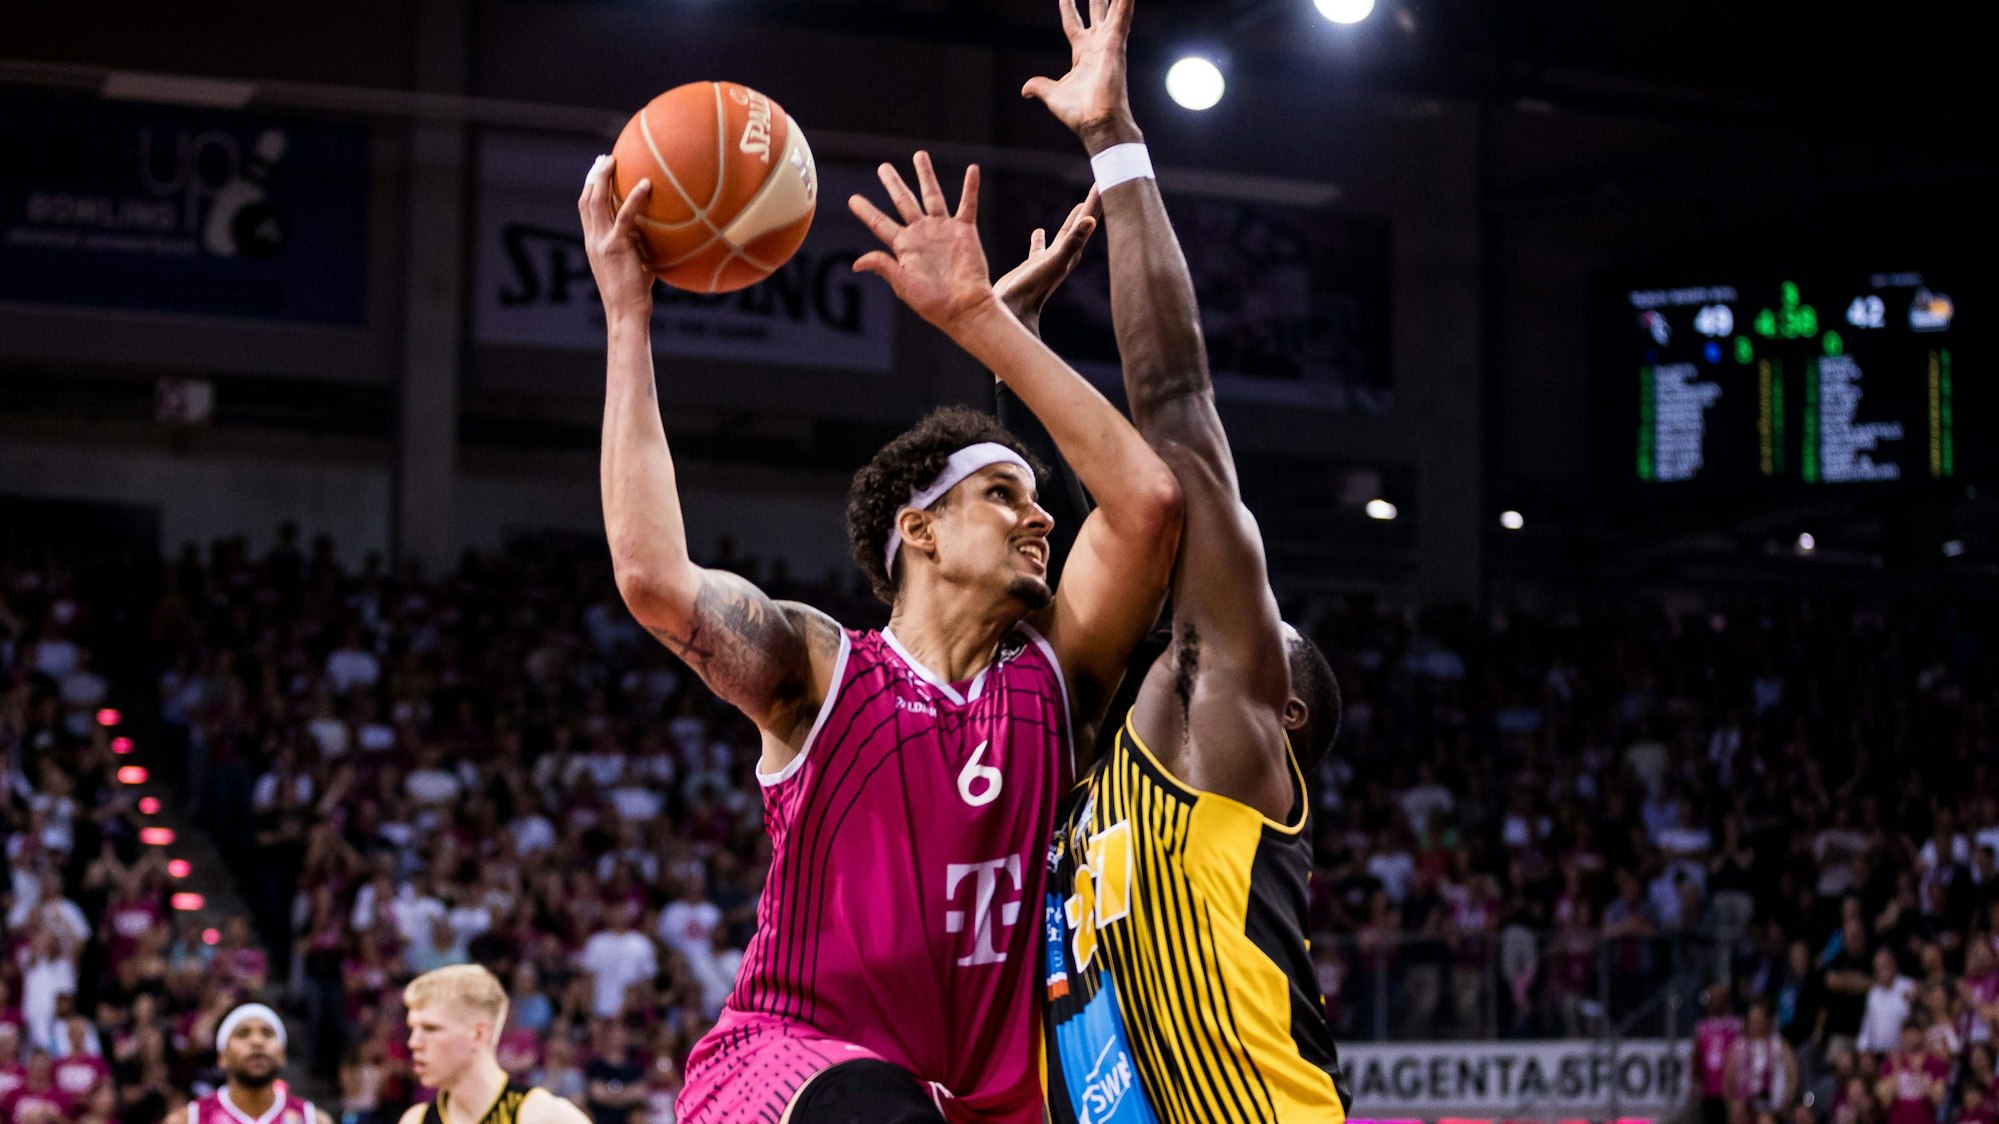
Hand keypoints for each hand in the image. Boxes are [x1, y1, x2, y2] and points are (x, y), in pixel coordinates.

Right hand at [577, 154, 654, 323]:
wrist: (626, 313)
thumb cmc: (635, 295)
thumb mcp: (635, 265)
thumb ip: (639, 247)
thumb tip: (660, 234)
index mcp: (594, 244)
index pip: (586, 210)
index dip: (590, 189)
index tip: (598, 172)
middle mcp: (593, 240)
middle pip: (586, 199)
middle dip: (593, 176)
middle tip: (604, 158)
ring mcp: (601, 242)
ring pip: (596, 202)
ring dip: (603, 178)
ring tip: (612, 160)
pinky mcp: (615, 247)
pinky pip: (624, 216)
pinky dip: (633, 198)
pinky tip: (645, 184)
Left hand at [849, 152, 999, 332]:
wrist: (964, 307)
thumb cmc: (933, 303)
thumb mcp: (904, 285)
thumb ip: (884, 267)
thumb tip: (856, 264)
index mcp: (904, 247)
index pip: (880, 224)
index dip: (866, 211)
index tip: (852, 200)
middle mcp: (922, 234)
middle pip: (904, 202)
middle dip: (893, 184)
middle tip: (883, 168)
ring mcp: (943, 230)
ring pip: (932, 196)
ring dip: (926, 175)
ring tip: (919, 155)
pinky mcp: (964, 231)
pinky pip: (967, 204)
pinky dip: (970, 187)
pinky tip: (972, 169)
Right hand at [993, 188, 1099, 332]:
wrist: (1013, 312)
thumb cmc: (1032, 288)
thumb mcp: (1054, 261)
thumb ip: (1072, 242)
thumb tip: (1091, 221)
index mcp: (1072, 251)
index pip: (1088, 220)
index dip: (1096, 200)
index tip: (1105, 180)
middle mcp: (1064, 255)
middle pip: (1081, 224)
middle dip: (1091, 205)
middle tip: (1100, 186)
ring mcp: (1048, 261)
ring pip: (1064, 234)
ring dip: (1071, 220)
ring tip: (1079, 205)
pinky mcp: (1032, 266)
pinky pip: (1039, 247)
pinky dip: (1039, 239)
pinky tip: (1038, 231)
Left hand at [1022, 0, 1138, 147]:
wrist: (1096, 123)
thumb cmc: (1079, 113)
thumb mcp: (1052, 94)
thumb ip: (1040, 85)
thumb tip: (1025, 89)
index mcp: (1082, 54)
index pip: (1073, 24)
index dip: (1068, 8)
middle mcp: (1097, 46)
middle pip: (1096, 12)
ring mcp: (1108, 44)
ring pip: (1114, 10)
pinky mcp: (1116, 45)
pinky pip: (1123, 17)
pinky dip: (1126, 4)